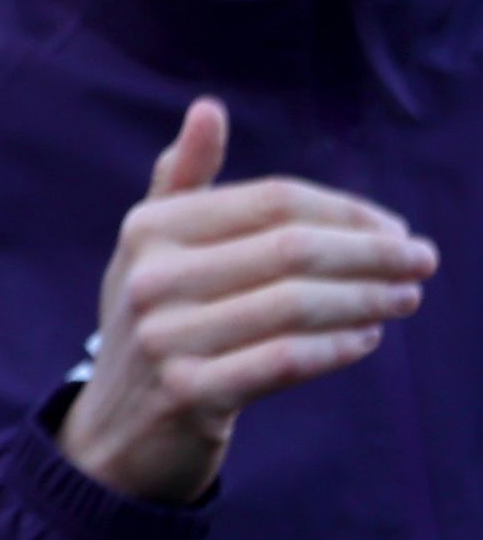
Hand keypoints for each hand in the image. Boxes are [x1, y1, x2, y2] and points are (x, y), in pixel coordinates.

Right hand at [58, 97, 434, 504]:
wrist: (115, 431)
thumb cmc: (154, 322)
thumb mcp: (152, 250)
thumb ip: (182, 180)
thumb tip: (208, 108)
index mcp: (149, 229)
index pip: (273, 200)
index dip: (346, 211)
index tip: (395, 229)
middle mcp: (151, 278)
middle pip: (292, 249)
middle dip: (372, 254)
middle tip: (423, 262)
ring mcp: (166, 338)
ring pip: (298, 305)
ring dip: (368, 300)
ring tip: (405, 299)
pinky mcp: (190, 394)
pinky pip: (287, 360)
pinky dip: (339, 347)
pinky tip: (367, 339)